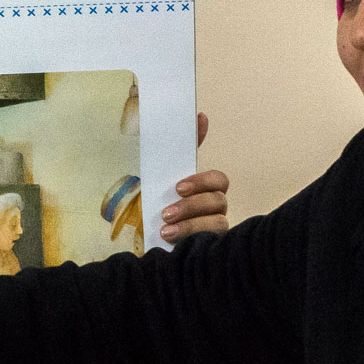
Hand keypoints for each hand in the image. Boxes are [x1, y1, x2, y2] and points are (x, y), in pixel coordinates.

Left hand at [160, 113, 229, 240]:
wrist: (144, 239)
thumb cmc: (156, 206)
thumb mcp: (160, 177)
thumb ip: (179, 150)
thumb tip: (200, 116)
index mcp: (205, 190)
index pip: (219, 180)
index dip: (203, 180)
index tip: (178, 186)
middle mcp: (215, 209)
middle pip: (218, 200)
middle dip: (191, 205)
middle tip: (167, 211)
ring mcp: (215, 230)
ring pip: (217, 222)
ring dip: (190, 224)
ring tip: (166, 230)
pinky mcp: (212, 247)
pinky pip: (212, 243)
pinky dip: (191, 239)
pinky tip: (172, 241)